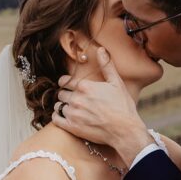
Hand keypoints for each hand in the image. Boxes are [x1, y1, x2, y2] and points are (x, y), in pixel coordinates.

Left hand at [52, 48, 153, 165]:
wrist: (125, 130)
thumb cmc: (123, 106)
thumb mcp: (116, 83)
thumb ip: (107, 66)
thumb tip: (101, 49)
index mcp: (85, 86)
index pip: (66, 81)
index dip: (65, 83)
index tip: (65, 85)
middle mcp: (77, 98)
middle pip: (62, 94)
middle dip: (65, 95)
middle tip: (72, 99)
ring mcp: (73, 113)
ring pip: (58, 106)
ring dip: (62, 106)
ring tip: (70, 109)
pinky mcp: (72, 127)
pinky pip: (56, 119)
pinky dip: (57, 117)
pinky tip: (64, 117)